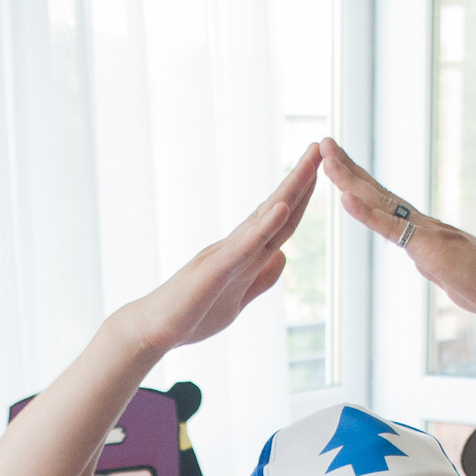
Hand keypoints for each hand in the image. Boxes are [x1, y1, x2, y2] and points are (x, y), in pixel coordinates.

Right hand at [110, 146, 319, 356]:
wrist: (153, 330)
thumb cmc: (191, 315)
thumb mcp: (237, 299)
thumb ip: (260, 278)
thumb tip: (283, 258)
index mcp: (244, 254)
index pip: (281, 221)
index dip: (303, 196)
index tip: (322, 170)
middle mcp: (236, 246)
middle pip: (276, 209)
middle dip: (300, 178)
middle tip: (322, 145)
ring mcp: (224, 254)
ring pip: (263, 218)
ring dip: (288, 190)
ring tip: (309, 163)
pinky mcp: (213, 270)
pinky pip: (242, 246)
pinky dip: (263, 227)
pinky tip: (281, 208)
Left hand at [319, 137, 475, 320]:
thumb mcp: (447, 272)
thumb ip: (431, 260)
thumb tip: (422, 258)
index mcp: (422, 230)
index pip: (384, 201)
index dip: (359, 181)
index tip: (337, 162)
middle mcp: (422, 223)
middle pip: (377, 191)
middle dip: (347, 167)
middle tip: (323, 143)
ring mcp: (426, 232)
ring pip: (380, 201)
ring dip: (349, 179)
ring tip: (326, 157)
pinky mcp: (430, 248)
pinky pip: (393, 229)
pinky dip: (367, 213)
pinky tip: (345, 197)